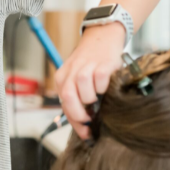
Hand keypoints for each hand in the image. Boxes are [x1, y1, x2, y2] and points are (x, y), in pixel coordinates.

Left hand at [53, 22, 125, 139]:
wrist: (103, 36)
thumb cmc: (92, 62)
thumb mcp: (79, 77)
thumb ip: (78, 97)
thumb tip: (85, 125)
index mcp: (63, 76)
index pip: (64, 103)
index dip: (74, 121)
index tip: (84, 133)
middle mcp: (72, 71)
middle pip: (69, 97)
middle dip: (79, 114)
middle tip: (90, 121)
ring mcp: (87, 66)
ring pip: (83, 90)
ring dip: (91, 99)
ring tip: (98, 98)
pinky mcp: (103, 63)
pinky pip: (100, 80)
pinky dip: (103, 87)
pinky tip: (106, 87)